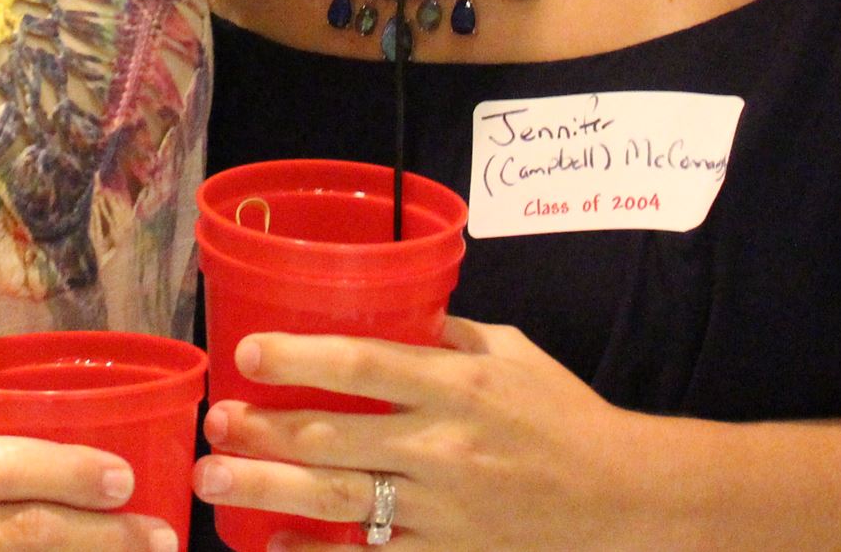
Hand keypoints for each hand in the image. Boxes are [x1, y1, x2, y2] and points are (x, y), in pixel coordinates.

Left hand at [193, 322, 653, 551]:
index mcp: (459, 386)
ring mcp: (445, 508)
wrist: (626, 499)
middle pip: (335, 437)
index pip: (365, 364)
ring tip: (215, 479)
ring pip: (340, 500)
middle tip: (215, 423)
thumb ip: (447, 333)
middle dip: (264, 431)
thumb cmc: (566, 416)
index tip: (248, 353)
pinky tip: (276, 543)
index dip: (300, 358)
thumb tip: (387, 311)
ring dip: (269, 490)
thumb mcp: (512, 352)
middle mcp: (445, 447)